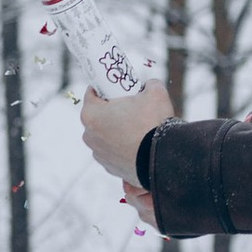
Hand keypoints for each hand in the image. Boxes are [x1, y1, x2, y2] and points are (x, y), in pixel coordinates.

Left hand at [81, 83, 170, 204]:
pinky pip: (113, 152)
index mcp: (91, 114)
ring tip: (137, 129)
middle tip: (131, 108)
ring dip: (116, 131)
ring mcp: (98, 153)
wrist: (163, 159)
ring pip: (105, 135)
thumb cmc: (154, 123)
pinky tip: (138, 144)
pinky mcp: (109, 167)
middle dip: (111, 111)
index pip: (92, 93)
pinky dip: (122, 148)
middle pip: (98, 116)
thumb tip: (148, 87)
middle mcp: (89, 135)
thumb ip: (148, 84)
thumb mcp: (155, 92)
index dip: (106, 88)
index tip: (118, 89)